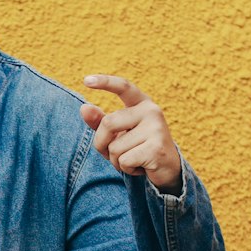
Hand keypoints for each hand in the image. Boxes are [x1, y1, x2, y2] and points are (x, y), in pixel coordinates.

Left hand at [79, 76, 182, 193]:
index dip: (105, 82)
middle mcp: (151, 111)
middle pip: (107, 124)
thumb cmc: (138, 149)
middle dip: (102, 145)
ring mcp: (156, 128)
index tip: (85, 80)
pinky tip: (141, 167)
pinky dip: (127, 170)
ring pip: (114, 148)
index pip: (123, 87)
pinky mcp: (156, 149)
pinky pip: (124, 161)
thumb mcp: (118, 134)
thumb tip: (84, 108)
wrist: (167, 169)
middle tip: (117, 154)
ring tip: (134, 160)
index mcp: (142, 103)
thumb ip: (100, 122)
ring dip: (117, 161)